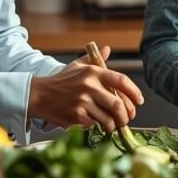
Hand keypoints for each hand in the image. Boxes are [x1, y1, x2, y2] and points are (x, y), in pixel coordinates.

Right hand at [28, 44, 143, 131]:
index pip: (122, 81)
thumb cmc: (60, 81)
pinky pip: (94, 125)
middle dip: (126, 115)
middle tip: (126, 119)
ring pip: (108, 118)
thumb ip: (94, 59)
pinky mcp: (76, 115)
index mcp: (94, 72)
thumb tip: (107, 49)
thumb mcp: (77, 66)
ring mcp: (83, 101)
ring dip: (113, 125)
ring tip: (113, 126)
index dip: (134, 93)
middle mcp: (90, 85)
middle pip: (118, 105)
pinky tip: (98, 128)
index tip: (139, 102)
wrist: (38, 94)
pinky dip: (98, 128)